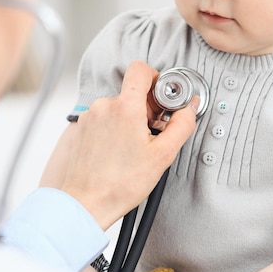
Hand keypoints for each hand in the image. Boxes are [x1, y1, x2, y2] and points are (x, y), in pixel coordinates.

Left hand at [40, 60, 198, 229]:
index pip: (140, 69)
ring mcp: (90, 116)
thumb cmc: (120, 183)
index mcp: (125, 107)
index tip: (162, 97)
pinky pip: (105, 116)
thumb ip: (182, 125)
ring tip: (134, 146)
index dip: (156, 78)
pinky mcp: (83, 127)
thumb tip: (190, 107)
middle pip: (132, 91)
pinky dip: (115, 127)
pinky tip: (120, 149)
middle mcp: (104, 106)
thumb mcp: (162, 155)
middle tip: (153, 132)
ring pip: (119, 105)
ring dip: (130, 118)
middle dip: (146, 107)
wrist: (87, 203)